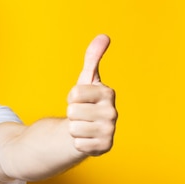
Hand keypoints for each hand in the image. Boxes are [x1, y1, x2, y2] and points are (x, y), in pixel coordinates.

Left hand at [67, 34, 116, 155]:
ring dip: (74, 128)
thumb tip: (103, 36)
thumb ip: (93, 58)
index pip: (74, 94)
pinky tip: (86, 138)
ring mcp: (110, 131)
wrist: (87, 129)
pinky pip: (77, 144)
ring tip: (83, 126)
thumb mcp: (87, 80)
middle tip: (81, 114)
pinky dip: (77, 142)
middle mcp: (113, 112)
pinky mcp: (104, 148)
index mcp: (108, 93)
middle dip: (71, 114)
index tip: (80, 99)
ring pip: (73, 128)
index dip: (71, 97)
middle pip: (72, 112)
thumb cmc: (86, 102)